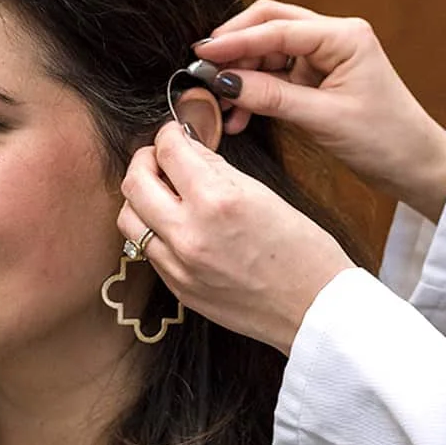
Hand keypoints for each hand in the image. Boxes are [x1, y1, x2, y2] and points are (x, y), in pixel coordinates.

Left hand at [118, 122, 355, 353]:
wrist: (316, 310)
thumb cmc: (305, 251)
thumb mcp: (266, 195)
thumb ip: (219, 170)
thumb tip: (189, 149)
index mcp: (218, 201)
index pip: (168, 152)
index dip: (168, 134)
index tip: (173, 134)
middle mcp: (189, 233)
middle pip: (134, 182)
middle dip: (144, 160)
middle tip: (160, 157)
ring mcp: (179, 265)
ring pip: (128, 218)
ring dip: (140, 198)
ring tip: (162, 192)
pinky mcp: (177, 287)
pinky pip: (146, 250)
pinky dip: (152, 229)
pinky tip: (174, 224)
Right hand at [195, 0, 445, 219]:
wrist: (415, 165)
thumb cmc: (384, 139)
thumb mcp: (323, 118)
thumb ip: (271, 97)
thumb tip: (224, 81)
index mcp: (343, 37)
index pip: (277, 29)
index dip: (235, 41)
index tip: (201, 55)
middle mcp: (333, 37)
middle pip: (268, 26)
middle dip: (234, 47)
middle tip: (203, 70)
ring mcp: (323, 57)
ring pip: (266, 52)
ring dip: (240, 74)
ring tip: (221, 103)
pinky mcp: (315, 77)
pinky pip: (273, 75)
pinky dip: (253, 91)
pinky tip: (238, 114)